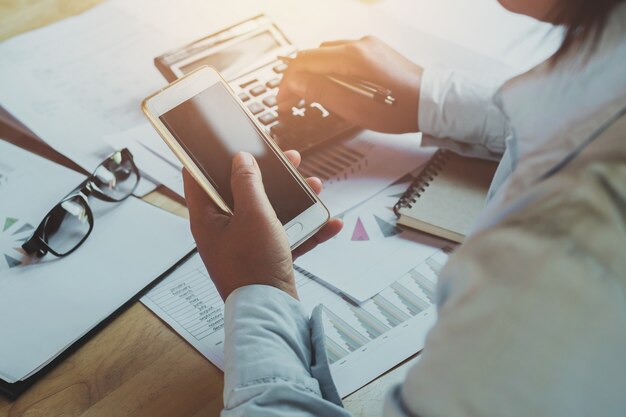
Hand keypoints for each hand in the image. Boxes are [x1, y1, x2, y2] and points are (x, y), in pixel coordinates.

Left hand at [184, 150, 342, 300]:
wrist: (271, 313)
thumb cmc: (254, 266)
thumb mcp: (253, 215)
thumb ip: (247, 183)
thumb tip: (241, 159)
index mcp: (207, 218)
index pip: (199, 178)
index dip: (211, 156)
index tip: (226, 140)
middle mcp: (223, 229)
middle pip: (243, 191)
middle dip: (269, 175)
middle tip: (288, 160)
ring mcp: (245, 244)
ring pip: (269, 212)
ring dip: (295, 200)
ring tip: (315, 188)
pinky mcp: (265, 257)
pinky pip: (285, 236)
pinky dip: (306, 230)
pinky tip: (329, 224)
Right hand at [278, 36, 423, 133]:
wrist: (432, 103)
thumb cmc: (400, 108)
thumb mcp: (354, 108)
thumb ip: (322, 92)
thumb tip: (296, 83)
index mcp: (352, 57)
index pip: (305, 61)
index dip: (287, 82)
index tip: (282, 99)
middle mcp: (359, 45)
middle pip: (314, 55)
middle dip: (297, 78)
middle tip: (291, 101)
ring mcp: (368, 46)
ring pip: (327, 55)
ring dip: (312, 73)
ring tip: (308, 96)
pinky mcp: (375, 52)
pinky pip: (342, 56)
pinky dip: (328, 70)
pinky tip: (329, 85)